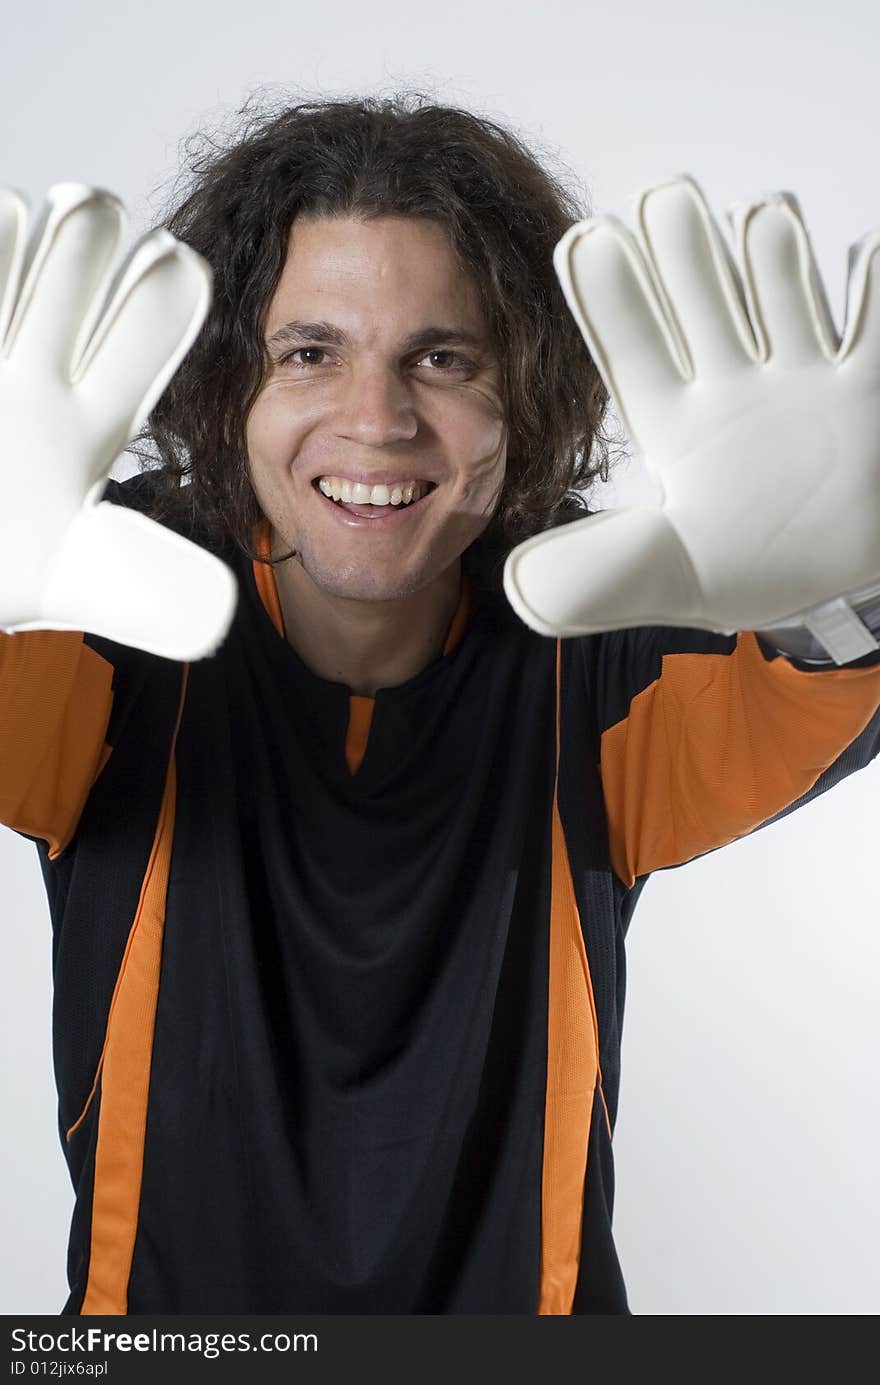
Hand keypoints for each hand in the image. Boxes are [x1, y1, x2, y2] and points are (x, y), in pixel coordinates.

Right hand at [0, 183, 236, 658]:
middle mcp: (36, 378)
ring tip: (26, 226)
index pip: (140, 342)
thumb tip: (220, 614)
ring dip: (20, 249)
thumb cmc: (10, 567)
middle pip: (73, 286)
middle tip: (92, 216)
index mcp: (90, 419)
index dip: (157, 307)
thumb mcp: (87, 579)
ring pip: (12, 274)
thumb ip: (152, 589)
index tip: (177, 266)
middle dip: (83, 254)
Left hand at [503, 176, 879, 656]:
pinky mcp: (867, 391)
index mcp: (678, 425)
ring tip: (757, 214)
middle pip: (706, 308)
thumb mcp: (668, 575)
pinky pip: (873, 331)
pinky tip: (865, 252)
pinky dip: (872, 292)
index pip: (637, 355)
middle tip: (662, 198)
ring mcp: (804, 381)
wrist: (839, 581)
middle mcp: (736, 388)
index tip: (586, 244)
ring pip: (784, 302)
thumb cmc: (748, 568)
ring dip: (773, 262)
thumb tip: (514, 585)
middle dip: (685, 258)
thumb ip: (597, 573)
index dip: (613, 306)